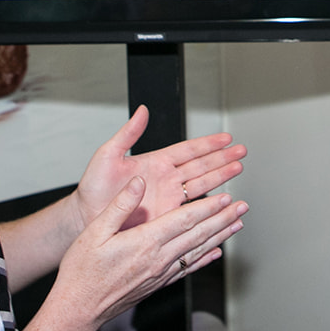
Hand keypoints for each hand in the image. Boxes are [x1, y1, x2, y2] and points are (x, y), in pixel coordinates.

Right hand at [51, 177, 247, 330]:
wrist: (78, 309)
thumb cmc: (82, 271)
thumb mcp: (95, 231)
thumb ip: (121, 205)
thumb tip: (139, 182)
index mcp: (145, 242)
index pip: (184, 221)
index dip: (207, 208)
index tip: (225, 197)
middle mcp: (158, 259)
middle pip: (198, 235)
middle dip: (222, 219)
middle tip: (242, 207)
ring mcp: (159, 274)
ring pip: (197, 251)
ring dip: (220, 236)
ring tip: (237, 225)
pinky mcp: (157, 285)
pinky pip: (187, 270)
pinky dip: (204, 260)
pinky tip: (215, 253)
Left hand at [73, 106, 245, 232]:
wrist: (87, 219)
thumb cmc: (93, 189)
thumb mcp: (107, 155)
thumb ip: (128, 134)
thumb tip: (141, 111)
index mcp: (155, 162)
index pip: (188, 150)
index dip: (207, 143)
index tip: (226, 138)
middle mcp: (166, 180)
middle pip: (201, 166)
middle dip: (223, 158)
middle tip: (242, 151)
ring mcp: (168, 199)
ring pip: (202, 186)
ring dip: (221, 177)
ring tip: (239, 169)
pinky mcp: (167, 218)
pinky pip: (193, 210)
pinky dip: (209, 206)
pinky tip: (223, 201)